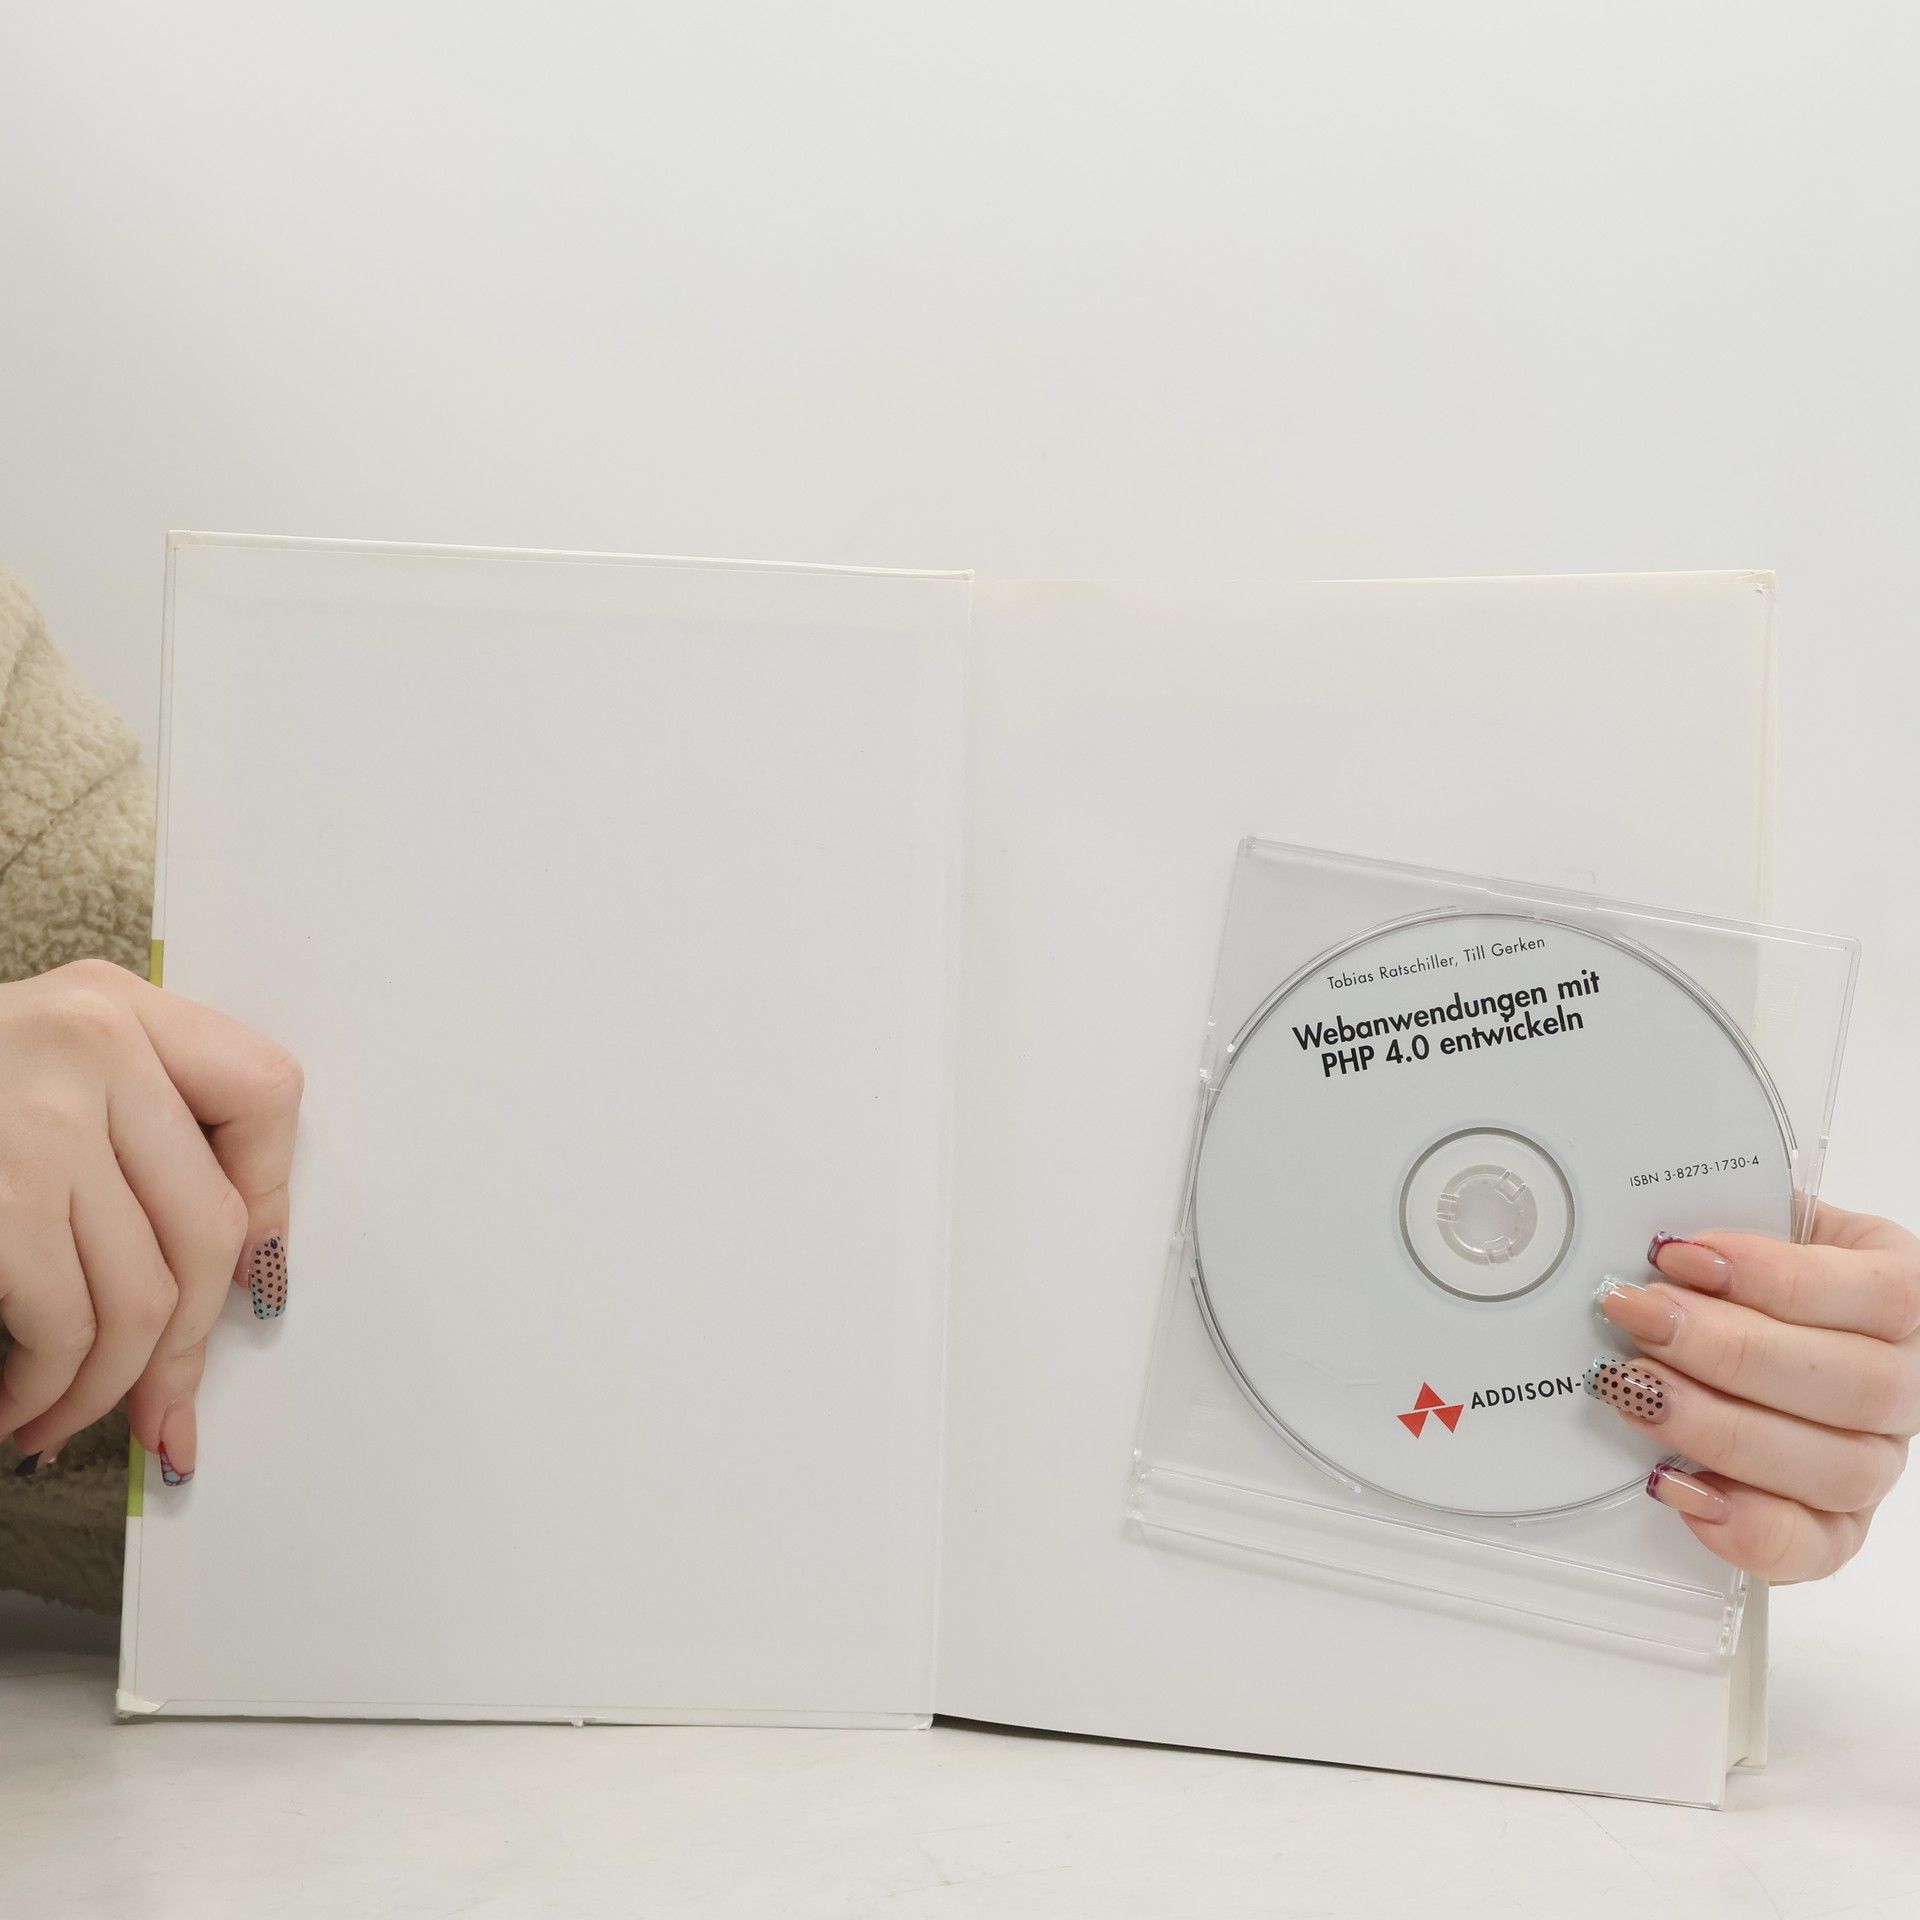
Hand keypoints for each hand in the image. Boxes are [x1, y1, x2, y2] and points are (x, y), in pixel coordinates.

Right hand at [0, 959, 301, 1484]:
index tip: (246, 1278)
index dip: (269, 1200)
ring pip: (144, 1292)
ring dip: (104, 1387)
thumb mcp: (37, 1081)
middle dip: (181, 1345)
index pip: (265, 1092)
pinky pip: (65, 1322)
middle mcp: (88, 1040)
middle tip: (151, 1407)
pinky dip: (46, 1388)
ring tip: (53, 1414)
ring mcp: (38, 1115)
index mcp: (112, 1003)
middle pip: (212, 1223)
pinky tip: (13, 1404)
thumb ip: (133, 1142)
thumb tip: (247, 1282)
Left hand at [1591, 1204, 1919, 1580]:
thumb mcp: (1754, 1223)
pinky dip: (1744, 1524)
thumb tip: (1660, 1239)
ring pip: (1834, 1468)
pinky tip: (1676, 1484)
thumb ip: (1730, 1219)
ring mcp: (1874, 1461)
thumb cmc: (1749, 1274)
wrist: (1749, 1329)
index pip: (1883, 1296)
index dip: (1777, 1278)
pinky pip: (1812, 1548)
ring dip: (1719, 1428)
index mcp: (1902, 1297)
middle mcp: (1904, 1386)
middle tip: (1638, 1316)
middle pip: (1855, 1386)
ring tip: (1635, 1390)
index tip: (1679, 1255)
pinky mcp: (1833, 1524)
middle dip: (1728, 1350)